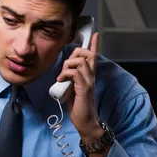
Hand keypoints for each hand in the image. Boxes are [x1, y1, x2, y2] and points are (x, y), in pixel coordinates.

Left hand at [56, 32, 104, 150]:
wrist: (86, 122)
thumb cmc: (79, 108)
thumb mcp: (74, 90)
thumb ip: (71, 81)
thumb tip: (63, 74)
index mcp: (89, 76)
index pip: (93, 57)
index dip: (94, 45)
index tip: (95, 35)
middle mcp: (91, 76)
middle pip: (87, 53)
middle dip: (74, 53)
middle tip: (65, 67)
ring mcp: (89, 81)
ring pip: (80, 60)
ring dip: (67, 65)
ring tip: (62, 76)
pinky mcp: (84, 88)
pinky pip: (75, 72)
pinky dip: (66, 73)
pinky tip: (61, 80)